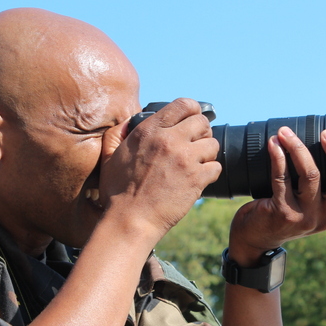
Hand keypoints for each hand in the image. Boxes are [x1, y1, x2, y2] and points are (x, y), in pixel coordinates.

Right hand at [99, 98, 220, 241]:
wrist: (130, 220)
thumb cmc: (117, 192)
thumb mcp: (109, 157)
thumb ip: (117, 134)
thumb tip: (128, 123)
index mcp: (149, 131)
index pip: (183, 104)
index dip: (192, 110)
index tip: (191, 120)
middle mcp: (169, 140)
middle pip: (202, 122)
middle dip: (201, 132)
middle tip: (194, 146)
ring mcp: (185, 159)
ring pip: (213, 144)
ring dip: (207, 154)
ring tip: (196, 164)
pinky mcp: (196, 179)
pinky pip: (216, 167)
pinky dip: (210, 174)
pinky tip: (197, 180)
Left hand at [228, 128, 325, 264]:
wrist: (254, 238)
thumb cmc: (283, 214)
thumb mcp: (308, 209)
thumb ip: (321, 190)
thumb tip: (325, 146)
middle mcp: (322, 219)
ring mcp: (303, 216)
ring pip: (311, 175)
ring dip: (298, 148)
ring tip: (286, 132)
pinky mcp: (282, 211)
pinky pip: (282, 177)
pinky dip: (278, 157)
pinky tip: (274, 144)